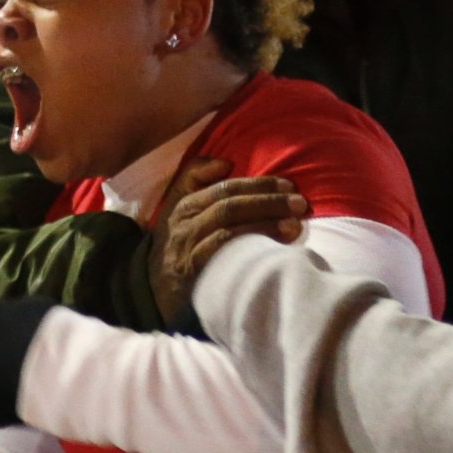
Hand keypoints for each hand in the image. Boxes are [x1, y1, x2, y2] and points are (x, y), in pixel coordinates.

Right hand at [148, 159, 306, 322]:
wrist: (151, 291)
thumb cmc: (176, 246)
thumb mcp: (179, 210)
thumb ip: (196, 180)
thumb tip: (226, 162)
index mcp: (184, 203)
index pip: (226, 187)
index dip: (259, 184)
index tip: (289, 186)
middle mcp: (185, 222)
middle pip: (230, 203)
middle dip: (268, 201)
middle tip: (300, 204)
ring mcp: (188, 247)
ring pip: (228, 226)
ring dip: (265, 223)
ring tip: (294, 225)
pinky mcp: (193, 272)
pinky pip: (222, 253)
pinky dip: (247, 246)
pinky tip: (271, 250)